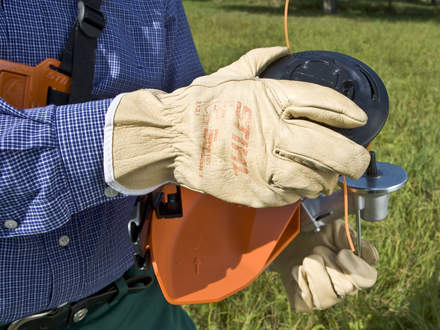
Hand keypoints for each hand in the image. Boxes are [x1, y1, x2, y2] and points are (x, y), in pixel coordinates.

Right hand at [104, 47, 369, 206]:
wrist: (171, 138)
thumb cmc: (201, 105)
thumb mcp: (231, 74)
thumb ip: (260, 60)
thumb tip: (283, 50)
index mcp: (269, 97)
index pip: (323, 103)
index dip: (347, 113)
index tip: (360, 121)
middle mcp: (272, 131)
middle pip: (329, 147)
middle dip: (354, 158)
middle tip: (361, 161)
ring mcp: (264, 165)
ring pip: (315, 178)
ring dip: (327, 179)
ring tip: (327, 176)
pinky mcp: (255, 191)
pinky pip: (291, 195)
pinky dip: (302, 191)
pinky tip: (302, 186)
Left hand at [270, 220, 377, 311]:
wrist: (285, 239)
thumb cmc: (312, 232)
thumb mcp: (331, 227)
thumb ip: (347, 236)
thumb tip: (357, 248)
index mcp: (356, 267)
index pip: (368, 277)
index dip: (356, 267)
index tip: (342, 253)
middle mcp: (344, 286)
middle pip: (348, 287)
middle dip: (329, 263)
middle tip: (317, 249)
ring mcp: (326, 297)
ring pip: (328, 296)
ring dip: (314, 270)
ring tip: (307, 258)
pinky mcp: (307, 303)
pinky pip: (309, 299)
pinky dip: (300, 278)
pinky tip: (296, 268)